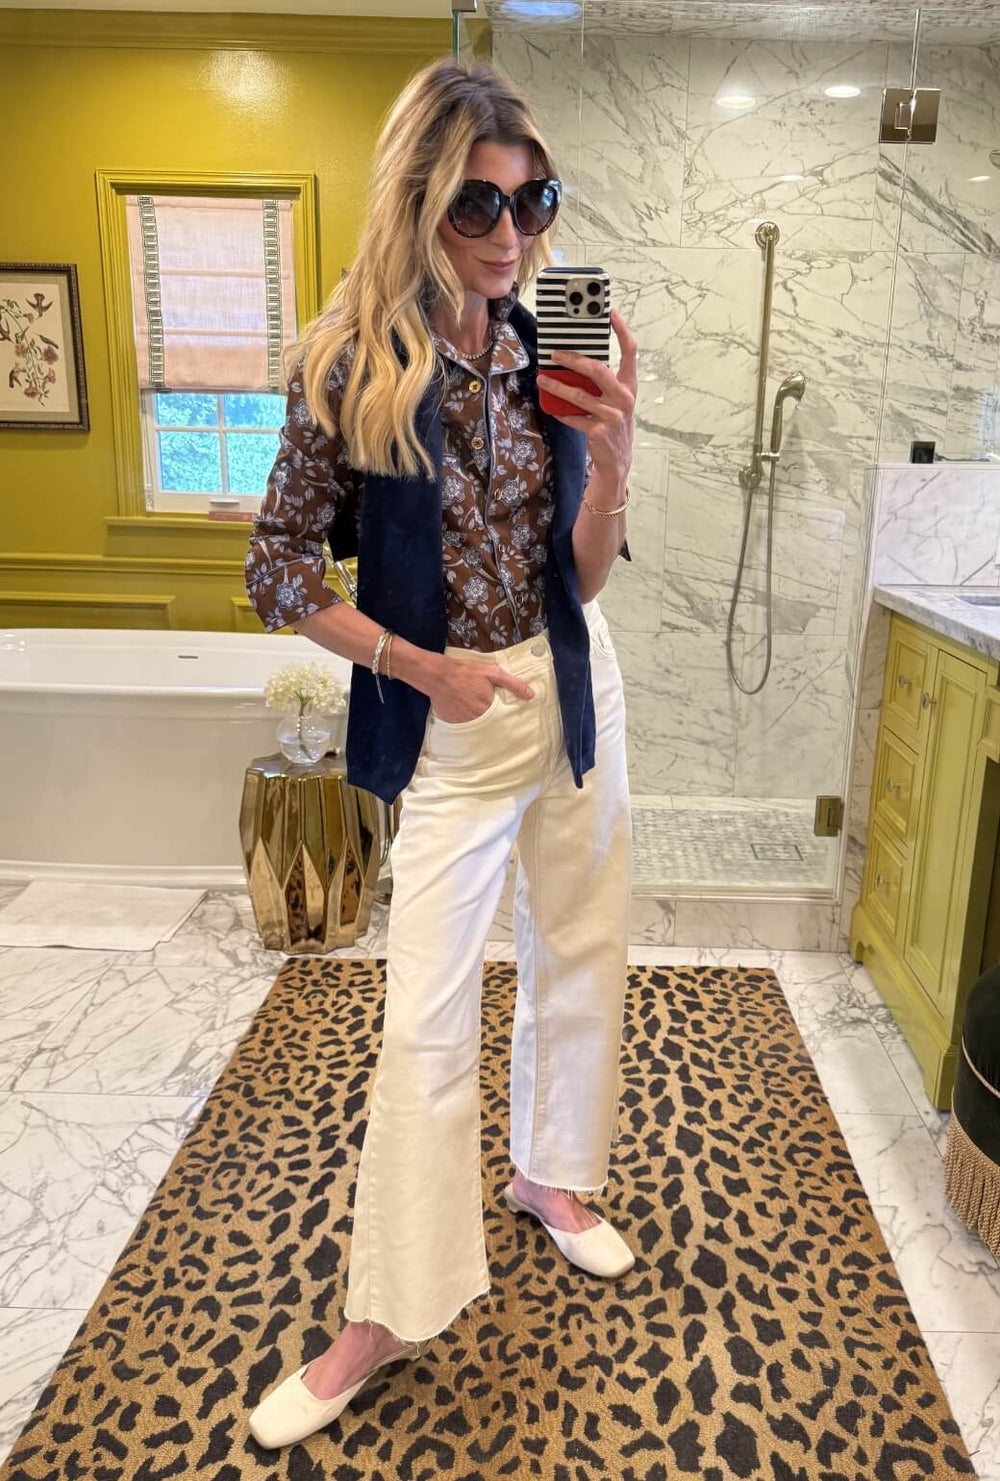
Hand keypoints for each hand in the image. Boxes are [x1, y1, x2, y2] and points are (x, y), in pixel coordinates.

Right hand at [427, 654, 534, 723]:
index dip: (504, 713)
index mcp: (489, 707)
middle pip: (490, 722)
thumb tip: (530, 695)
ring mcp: (464, 722)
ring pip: (477, 724)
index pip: (502, 716)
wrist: (436, 675)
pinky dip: (464, 719)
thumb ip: (513, 684)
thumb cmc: (465, 671)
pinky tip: (462, 710)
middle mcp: (478, 718)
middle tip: (488, 710)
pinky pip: (463, 725)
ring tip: (474, 708)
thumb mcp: (492, 672)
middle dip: (491, 717)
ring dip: (478, 719)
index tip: (506, 713)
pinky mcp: (452, 723)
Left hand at [536, 306, 636, 491]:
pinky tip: (552, 407)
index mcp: (629, 386)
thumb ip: (603, 384)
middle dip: (573, 359)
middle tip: (555, 353)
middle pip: (597, 369)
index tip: (610, 312)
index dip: (621, 330)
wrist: (617, 461)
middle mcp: (624, 398)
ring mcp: (612, 415)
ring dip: (557, 386)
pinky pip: (573, 417)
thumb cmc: (613, 425)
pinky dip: (560, 412)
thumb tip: (576, 363)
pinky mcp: (598, 431)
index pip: (630, 352)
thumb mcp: (615, 402)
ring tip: (542, 378)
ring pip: (579, 395)